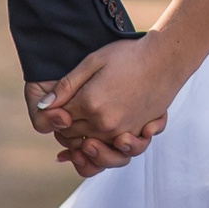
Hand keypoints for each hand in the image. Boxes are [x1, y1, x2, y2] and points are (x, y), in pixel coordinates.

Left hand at [34, 35, 187, 166]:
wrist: (165, 58)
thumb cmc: (128, 55)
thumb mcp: (92, 62)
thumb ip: (66, 86)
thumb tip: (44, 106)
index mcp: (89, 104)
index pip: (60, 120)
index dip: (55, 115)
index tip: (58, 106)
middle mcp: (104, 123)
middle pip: (74, 137)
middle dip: (66, 130)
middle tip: (67, 117)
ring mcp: (123, 131)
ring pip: (94, 150)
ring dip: (85, 146)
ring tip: (83, 136)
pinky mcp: (138, 134)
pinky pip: (118, 152)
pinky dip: (109, 150)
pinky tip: (105, 141)